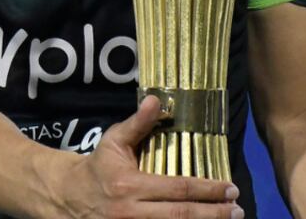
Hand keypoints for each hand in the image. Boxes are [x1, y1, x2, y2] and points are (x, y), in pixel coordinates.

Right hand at [48, 96, 242, 218]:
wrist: (67, 198)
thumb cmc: (97, 167)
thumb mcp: (114, 141)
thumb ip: (138, 123)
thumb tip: (157, 99)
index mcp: (130, 186)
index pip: (179, 189)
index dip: (208, 190)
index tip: (231, 188)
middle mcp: (131, 213)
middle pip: (182, 216)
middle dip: (214, 214)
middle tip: (238, 210)